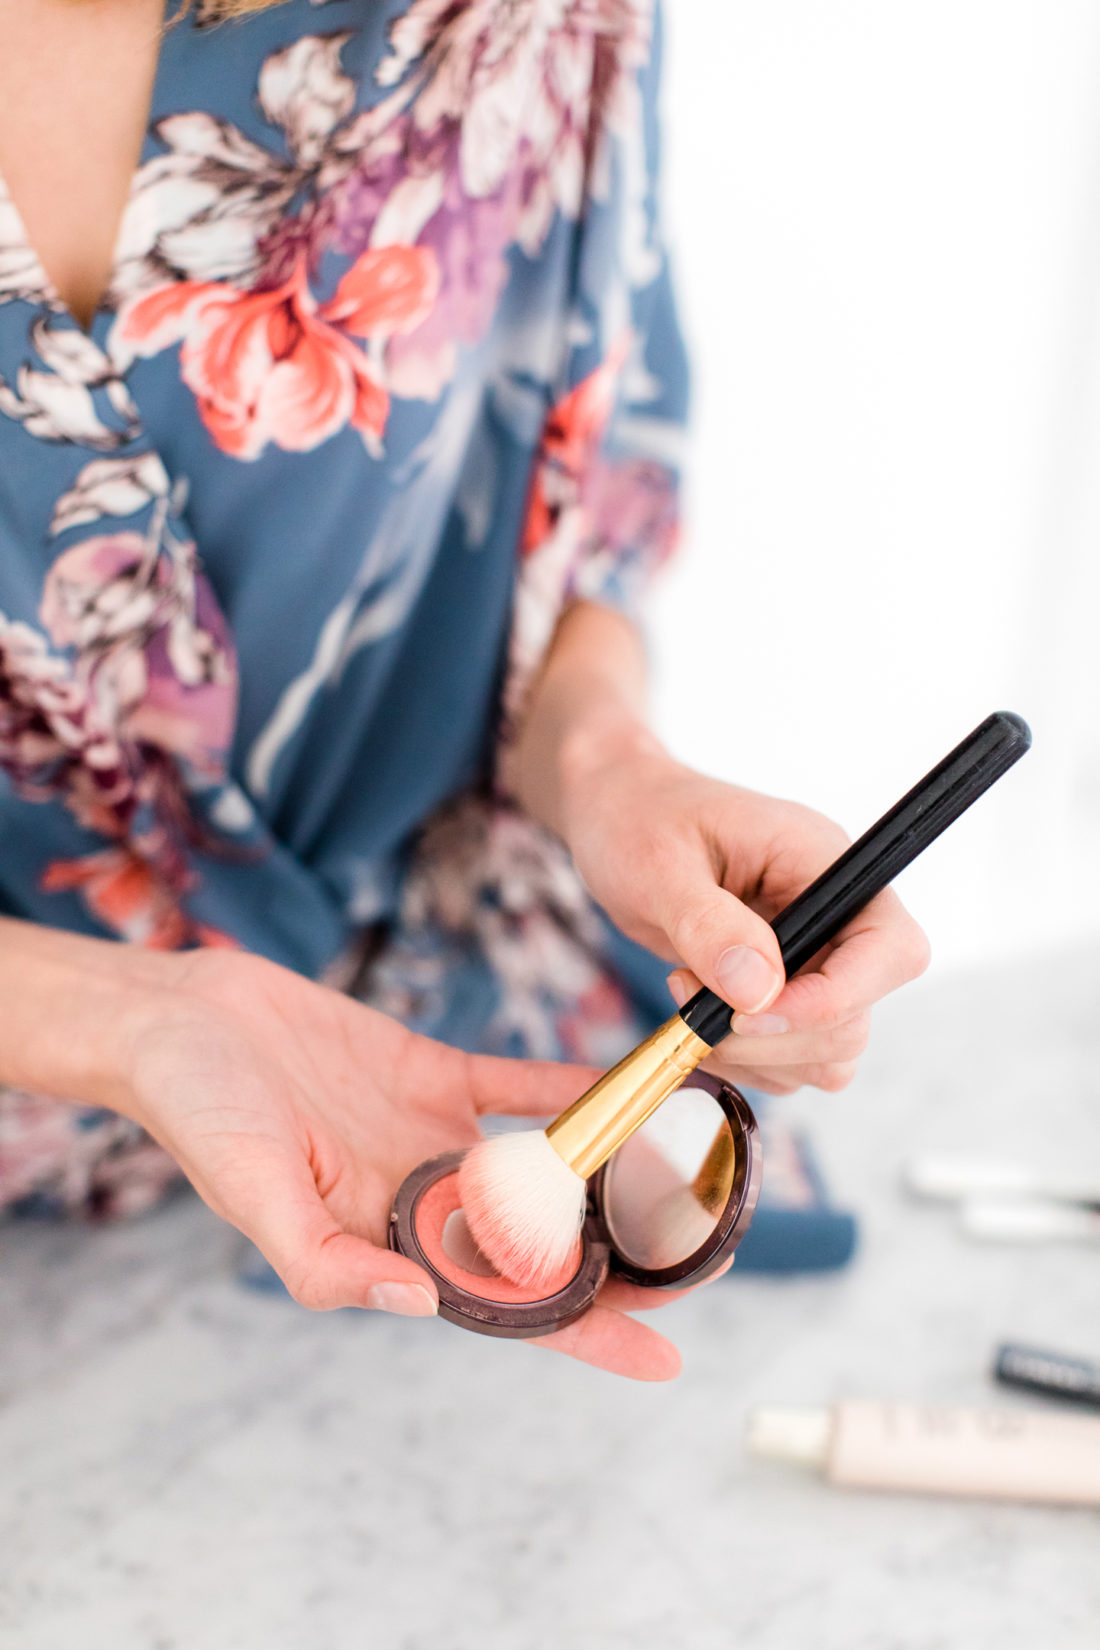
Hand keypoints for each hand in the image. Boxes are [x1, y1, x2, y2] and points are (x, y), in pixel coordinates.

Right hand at [122, 949, 687, 1379]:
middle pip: (540, 1244)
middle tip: (704, 1260)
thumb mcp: (252, 1198)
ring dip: (608, 1170)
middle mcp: (419, 1196)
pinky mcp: (429, 1072)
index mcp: (383, 1241)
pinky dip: (568, 1084)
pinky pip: (514, 1085)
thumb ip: (325, 1261)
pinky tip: (625, 1085)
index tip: (662, 1357)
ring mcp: (430, 1134)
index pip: (502, 1304)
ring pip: (539, 1164)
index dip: (584, 1334)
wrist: (180, 1020)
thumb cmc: (198, 1115)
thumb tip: (419, 1304)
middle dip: (618, 1260)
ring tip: (686, 1177)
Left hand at [558, 733, 930, 1094]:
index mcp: (823, 862)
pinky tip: (694, 1019)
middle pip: (858, 1013)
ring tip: (687, 1004)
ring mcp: (812, 957)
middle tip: (692, 1004)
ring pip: (830, 1049)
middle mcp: (833, 914)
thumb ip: (709, 925)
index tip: (750, 1012)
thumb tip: (758, 991)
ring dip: (756, 1054)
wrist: (617, 815)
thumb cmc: (639, 819)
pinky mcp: (784, 991)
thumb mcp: (660, 864)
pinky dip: (744, 1060)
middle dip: (774, 1034)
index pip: (891, 947)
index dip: (837, 997)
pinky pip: (791, 1058)